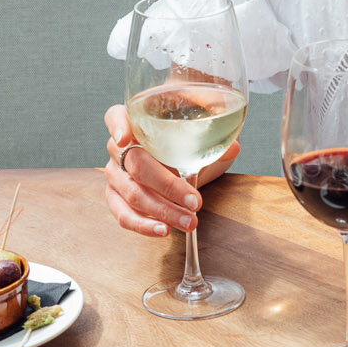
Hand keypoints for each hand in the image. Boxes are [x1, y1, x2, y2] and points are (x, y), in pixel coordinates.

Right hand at [102, 104, 239, 238]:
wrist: (181, 157)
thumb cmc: (187, 139)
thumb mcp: (202, 134)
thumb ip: (214, 137)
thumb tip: (232, 148)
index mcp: (134, 119)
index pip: (115, 116)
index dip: (118, 127)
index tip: (125, 138)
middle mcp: (117, 146)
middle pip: (135, 163)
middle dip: (167, 185)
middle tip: (195, 202)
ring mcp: (114, 173)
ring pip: (132, 193)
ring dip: (162, 210)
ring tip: (188, 222)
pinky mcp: (116, 198)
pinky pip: (124, 214)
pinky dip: (144, 225)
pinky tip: (164, 230)